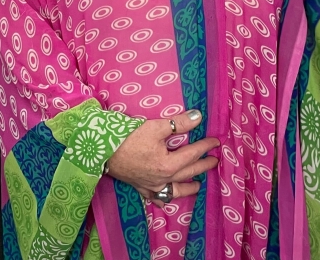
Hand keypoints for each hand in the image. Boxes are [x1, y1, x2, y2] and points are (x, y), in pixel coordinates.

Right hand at [105, 109, 219, 201]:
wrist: (103, 152)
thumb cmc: (128, 138)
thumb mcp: (155, 127)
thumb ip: (178, 123)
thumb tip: (198, 117)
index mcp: (169, 164)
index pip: (192, 153)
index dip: (205, 146)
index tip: (215, 142)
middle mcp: (163, 179)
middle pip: (188, 172)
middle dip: (203, 166)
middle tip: (214, 161)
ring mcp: (151, 186)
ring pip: (175, 191)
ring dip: (188, 188)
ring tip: (198, 185)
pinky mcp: (141, 188)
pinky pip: (156, 199)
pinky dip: (164, 200)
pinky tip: (166, 202)